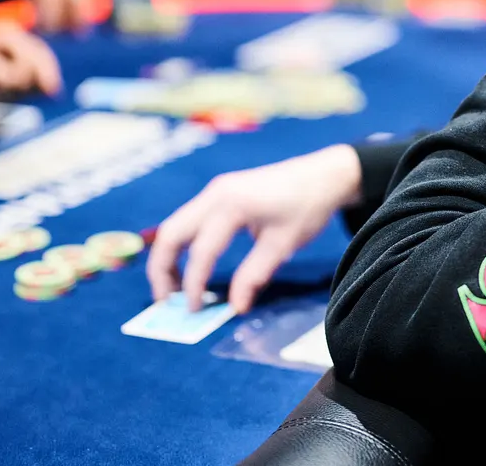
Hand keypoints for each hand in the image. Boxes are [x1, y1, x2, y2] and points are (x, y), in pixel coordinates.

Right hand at [147, 145, 362, 312]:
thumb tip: (235, 307)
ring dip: (169, 257)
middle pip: (171, 233)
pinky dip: (182, 245)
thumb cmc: (307, 208)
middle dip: (162, 269)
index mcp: (232, 205)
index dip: (194, 284)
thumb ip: (254, 276)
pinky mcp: (219, 192)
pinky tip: (190, 267)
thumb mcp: (283, 245)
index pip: (201, 251)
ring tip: (173, 290)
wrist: (323, 174)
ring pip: (175, 225)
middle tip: (165, 303)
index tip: (194, 310)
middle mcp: (215, 194)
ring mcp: (215, 191)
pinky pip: (189, 220)